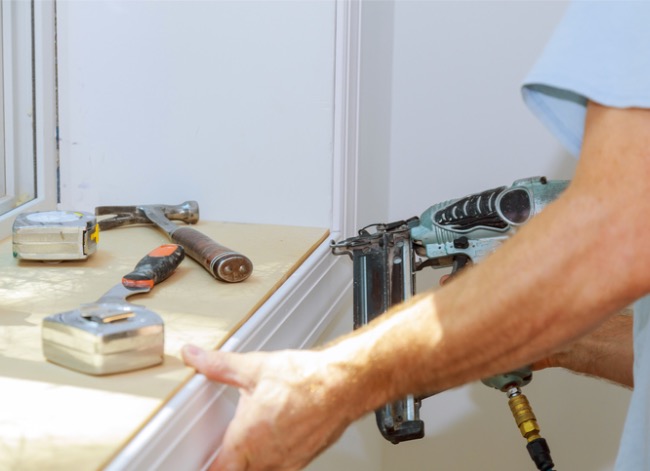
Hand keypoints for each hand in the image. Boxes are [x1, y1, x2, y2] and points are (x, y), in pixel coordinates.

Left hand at [181, 345, 352, 470]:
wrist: (344, 384)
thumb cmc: (305, 380)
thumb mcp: (254, 368)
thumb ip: (218, 366)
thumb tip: (195, 356)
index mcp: (246, 440)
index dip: (209, 466)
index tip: (203, 460)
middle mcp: (266, 458)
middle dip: (231, 463)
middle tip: (226, 450)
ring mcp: (287, 462)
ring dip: (252, 463)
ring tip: (251, 442)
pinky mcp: (305, 459)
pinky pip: (282, 468)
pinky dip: (273, 459)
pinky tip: (276, 438)